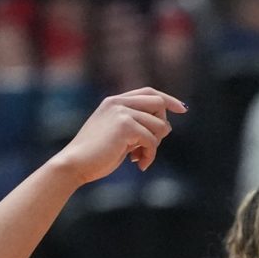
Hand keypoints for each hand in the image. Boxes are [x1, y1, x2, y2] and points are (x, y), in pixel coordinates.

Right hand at [50, 88, 185, 183]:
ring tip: (140, 158)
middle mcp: (119, 102)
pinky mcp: (124, 126)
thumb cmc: (96, 155)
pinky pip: (152, 140)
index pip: (149, 92)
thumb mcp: (118, 135)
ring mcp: (121, 112)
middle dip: (162, 127)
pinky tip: (139, 164)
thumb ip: (136, 126)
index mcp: (115, 101)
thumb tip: (165, 127)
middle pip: (159, 104)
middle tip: (150, 146)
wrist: (75, 163)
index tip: (183, 109)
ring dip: (155, 146)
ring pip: (159, 125)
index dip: (168, 99)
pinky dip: (150, 156)